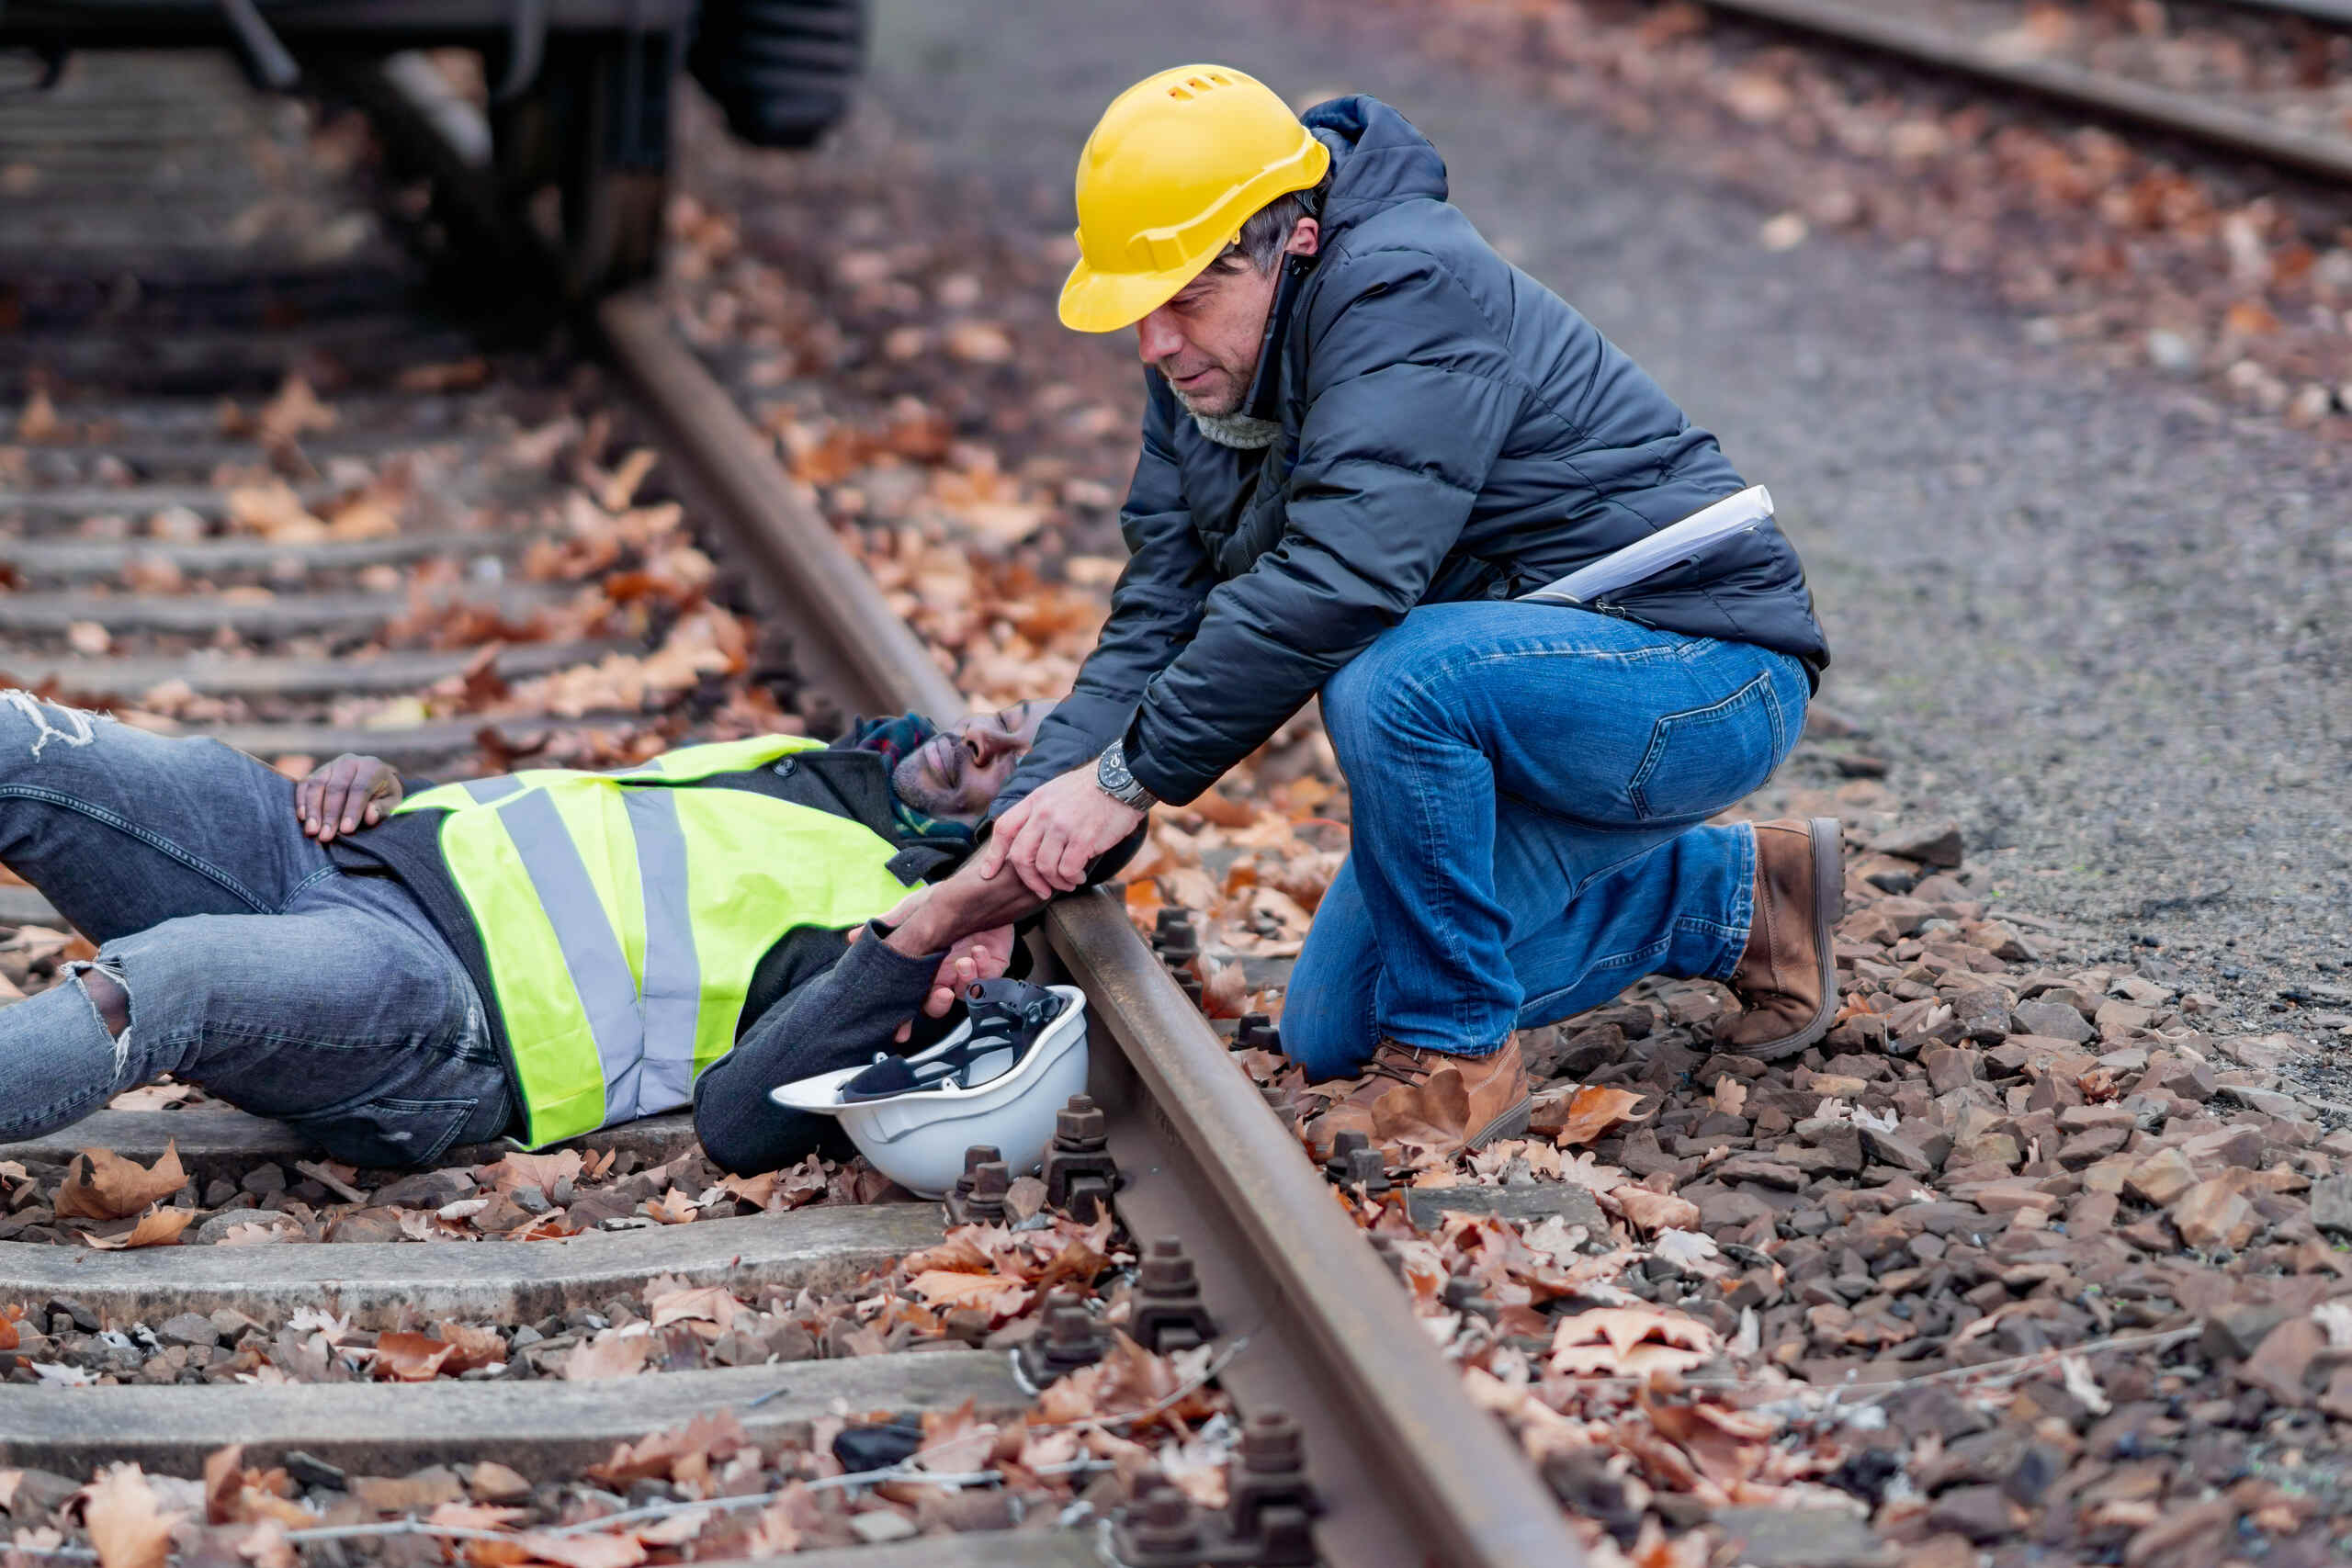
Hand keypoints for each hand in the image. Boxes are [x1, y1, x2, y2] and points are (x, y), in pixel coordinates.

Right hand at [297, 754, 401, 841]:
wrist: (373, 781)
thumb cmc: (383, 797)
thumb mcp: (391, 803)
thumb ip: (382, 809)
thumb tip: (370, 816)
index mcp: (372, 767)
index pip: (360, 789)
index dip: (352, 810)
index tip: (346, 830)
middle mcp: (349, 762)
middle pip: (336, 788)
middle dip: (330, 814)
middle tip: (325, 836)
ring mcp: (330, 765)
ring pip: (317, 785)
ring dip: (313, 810)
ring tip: (312, 831)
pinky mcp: (316, 772)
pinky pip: (304, 785)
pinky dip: (301, 801)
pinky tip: (302, 818)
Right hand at [848, 883, 1017, 1039]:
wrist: (979, 886)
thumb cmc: (944, 901)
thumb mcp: (912, 912)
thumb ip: (888, 927)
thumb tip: (853, 938)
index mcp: (922, 968)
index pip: (910, 998)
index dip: (904, 1017)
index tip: (901, 1031)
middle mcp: (943, 974)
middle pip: (936, 1005)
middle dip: (938, 1004)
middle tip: (941, 992)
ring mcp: (968, 972)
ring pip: (964, 994)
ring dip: (964, 981)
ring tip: (964, 961)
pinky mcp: (992, 966)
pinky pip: (990, 980)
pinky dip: (984, 968)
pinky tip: (979, 951)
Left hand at [976, 763, 1144, 899]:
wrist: (1123, 779)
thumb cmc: (1092, 789)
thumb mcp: (1056, 791)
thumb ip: (1040, 812)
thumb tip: (1030, 841)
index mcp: (1035, 801)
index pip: (1004, 829)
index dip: (993, 855)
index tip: (989, 873)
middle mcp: (1044, 813)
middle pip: (1020, 855)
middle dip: (1028, 879)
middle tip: (1041, 889)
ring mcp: (1062, 825)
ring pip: (1044, 867)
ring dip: (1055, 882)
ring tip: (1068, 882)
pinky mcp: (1083, 838)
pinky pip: (1067, 870)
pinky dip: (1071, 878)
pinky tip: (1079, 876)